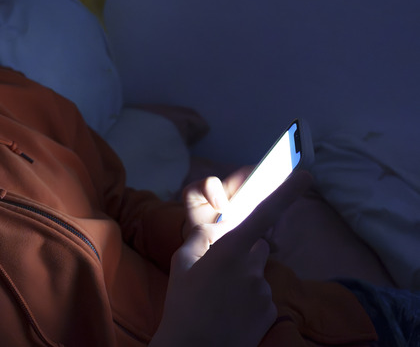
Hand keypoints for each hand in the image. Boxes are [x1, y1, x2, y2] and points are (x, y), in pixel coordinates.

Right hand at [152, 171, 312, 346]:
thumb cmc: (182, 305)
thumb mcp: (181, 265)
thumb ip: (199, 239)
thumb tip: (212, 227)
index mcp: (229, 251)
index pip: (263, 214)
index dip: (286, 192)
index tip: (305, 175)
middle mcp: (252, 268)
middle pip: (257, 246)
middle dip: (243, 251)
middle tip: (218, 271)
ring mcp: (264, 290)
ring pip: (257, 272)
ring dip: (242, 278)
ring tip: (219, 299)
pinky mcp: (271, 310)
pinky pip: (262, 294)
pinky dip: (248, 299)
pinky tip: (230, 312)